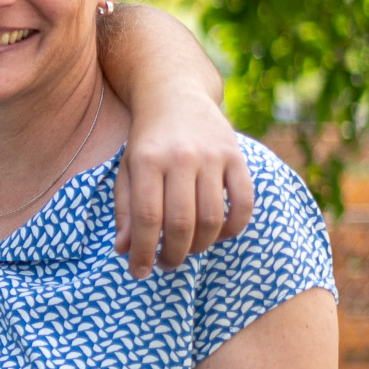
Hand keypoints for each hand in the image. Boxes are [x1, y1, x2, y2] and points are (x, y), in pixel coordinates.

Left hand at [112, 89, 253, 277]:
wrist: (175, 96)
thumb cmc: (146, 142)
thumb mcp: (127, 170)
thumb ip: (125, 210)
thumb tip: (124, 250)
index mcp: (146, 161)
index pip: (146, 217)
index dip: (143, 251)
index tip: (138, 272)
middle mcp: (180, 157)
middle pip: (180, 223)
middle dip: (172, 254)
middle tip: (166, 264)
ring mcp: (212, 156)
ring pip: (212, 217)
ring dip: (201, 245)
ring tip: (188, 250)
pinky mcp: (237, 156)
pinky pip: (244, 202)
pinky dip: (234, 227)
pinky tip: (220, 235)